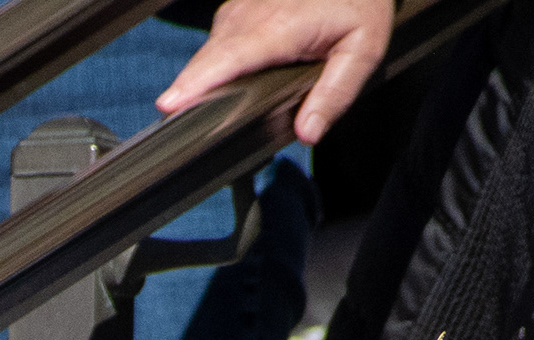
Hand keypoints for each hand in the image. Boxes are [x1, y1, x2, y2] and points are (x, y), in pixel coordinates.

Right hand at [158, 0, 393, 140]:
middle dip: (188, 88)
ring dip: (202, 77)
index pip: (230, 58)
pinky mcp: (237, 9)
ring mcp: (240, 9)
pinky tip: (223, 79)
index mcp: (281, 27)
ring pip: (209, 51)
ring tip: (195, 105)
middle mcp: (252, 14)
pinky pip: (216, 41)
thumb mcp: (363, 49)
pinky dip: (214, 62)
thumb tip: (307, 132)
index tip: (171, 103)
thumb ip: (335, 93)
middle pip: (208, 59)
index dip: (198, 82)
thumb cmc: (357, 2)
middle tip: (174, 120)